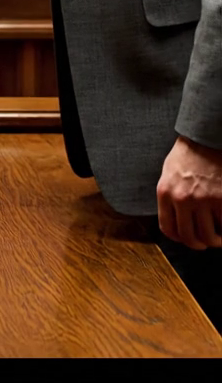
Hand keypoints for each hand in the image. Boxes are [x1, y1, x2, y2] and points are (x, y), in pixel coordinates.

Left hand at [157, 135, 221, 249]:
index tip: (186, 238)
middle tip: (204, 243)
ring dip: (215, 241)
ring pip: (209, 236)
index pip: (168, 228)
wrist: (206, 137)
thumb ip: (170, 194)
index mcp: (165, 192)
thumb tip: (175, 217)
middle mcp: (182, 198)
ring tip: (218, 237)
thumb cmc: (188, 153)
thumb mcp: (169, 172)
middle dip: (197, 244)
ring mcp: (203, 199)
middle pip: (189, 237)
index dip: (178, 238)